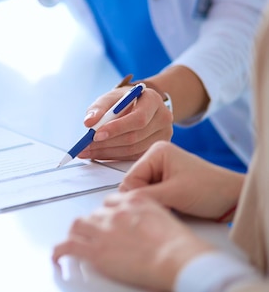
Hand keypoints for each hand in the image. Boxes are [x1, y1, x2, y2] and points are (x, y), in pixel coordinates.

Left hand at [52, 192, 214, 290]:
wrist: (179, 259)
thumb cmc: (182, 247)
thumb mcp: (170, 220)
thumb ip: (154, 219)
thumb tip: (151, 231)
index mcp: (136, 202)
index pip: (112, 202)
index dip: (109, 212)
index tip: (109, 219)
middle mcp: (117, 212)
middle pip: (95, 213)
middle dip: (94, 223)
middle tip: (94, 234)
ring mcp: (104, 229)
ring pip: (79, 225)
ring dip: (77, 233)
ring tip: (76, 241)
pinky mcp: (95, 249)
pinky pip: (68, 245)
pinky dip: (60, 250)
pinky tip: (58, 256)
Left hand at [78, 86, 172, 160]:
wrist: (139, 105)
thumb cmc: (124, 100)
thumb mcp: (111, 97)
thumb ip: (99, 108)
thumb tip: (89, 122)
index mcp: (153, 100)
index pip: (138, 118)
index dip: (117, 128)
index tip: (96, 134)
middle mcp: (163, 118)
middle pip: (135, 136)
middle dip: (107, 142)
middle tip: (86, 146)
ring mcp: (163, 134)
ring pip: (133, 149)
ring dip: (107, 152)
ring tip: (88, 150)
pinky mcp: (156, 147)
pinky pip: (133, 156)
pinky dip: (113, 156)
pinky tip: (99, 153)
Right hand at [120, 140, 243, 220]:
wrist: (234, 198)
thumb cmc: (211, 189)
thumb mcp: (174, 194)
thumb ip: (145, 197)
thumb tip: (123, 204)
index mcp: (156, 152)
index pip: (130, 178)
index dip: (137, 196)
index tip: (153, 206)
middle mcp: (156, 158)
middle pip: (135, 185)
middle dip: (147, 199)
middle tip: (165, 207)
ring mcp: (161, 170)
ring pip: (142, 193)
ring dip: (154, 203)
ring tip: (172, 207)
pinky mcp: (166, 182)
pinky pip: (152, 196)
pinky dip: (159, 205)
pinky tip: (173, 207)